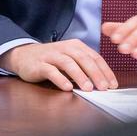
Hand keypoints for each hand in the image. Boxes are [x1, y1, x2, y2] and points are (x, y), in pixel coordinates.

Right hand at [0, 39, 118, 91]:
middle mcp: (64, 48)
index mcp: (76, 46)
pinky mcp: (39, 64)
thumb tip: (103, 82)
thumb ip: (84, 68)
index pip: (94, 57)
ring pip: (68, 63)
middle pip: (83, 59)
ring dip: (80, 76)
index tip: (112, 84)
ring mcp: (51, 55)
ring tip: (88, 88)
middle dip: (96, 74)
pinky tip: (67, 87)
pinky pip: (51, 71)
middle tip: (104, 87)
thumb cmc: (51, 61)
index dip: (105, 70)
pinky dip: (60, 79)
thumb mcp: (70, 60)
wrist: (23, 56)